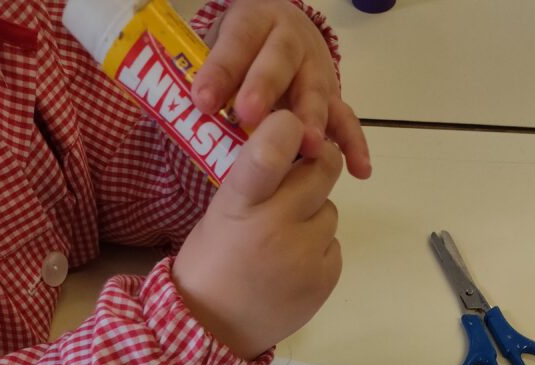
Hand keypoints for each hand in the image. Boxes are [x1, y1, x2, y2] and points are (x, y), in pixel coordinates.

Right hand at [172, 110, 342, 359]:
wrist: (213, 330)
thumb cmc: (212, 262)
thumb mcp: (221, 212)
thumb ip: (257, 180)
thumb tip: (296, 143)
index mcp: (239, 204)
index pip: (269, 154)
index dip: (287, 130)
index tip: (290, 126)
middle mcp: (275, 226)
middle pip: (322, 170)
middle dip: (315, 166)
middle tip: (298, 180)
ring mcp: (304, 256)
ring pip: (331, 210)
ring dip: (314, 216)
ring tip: (286, 239)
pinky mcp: (324, 279)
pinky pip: (334, 246)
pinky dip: (319, 250)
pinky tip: (293, 266)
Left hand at [191, 0, 370, 178]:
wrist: (278, 35)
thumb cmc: (238, 54)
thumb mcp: (215, 49)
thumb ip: (203, 75)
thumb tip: (174, 111)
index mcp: (253, 22)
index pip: (237, 41)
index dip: (221, 69)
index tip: (202, 101)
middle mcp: (290, 41)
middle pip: (279, 62)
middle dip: (265, 88)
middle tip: (250, 117)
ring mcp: (316, 70)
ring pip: (315, 92)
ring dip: (312, 120)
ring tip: (309, 147)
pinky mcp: (333, 97)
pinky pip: (346, 120)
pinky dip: (354, 144)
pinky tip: (360, 171)